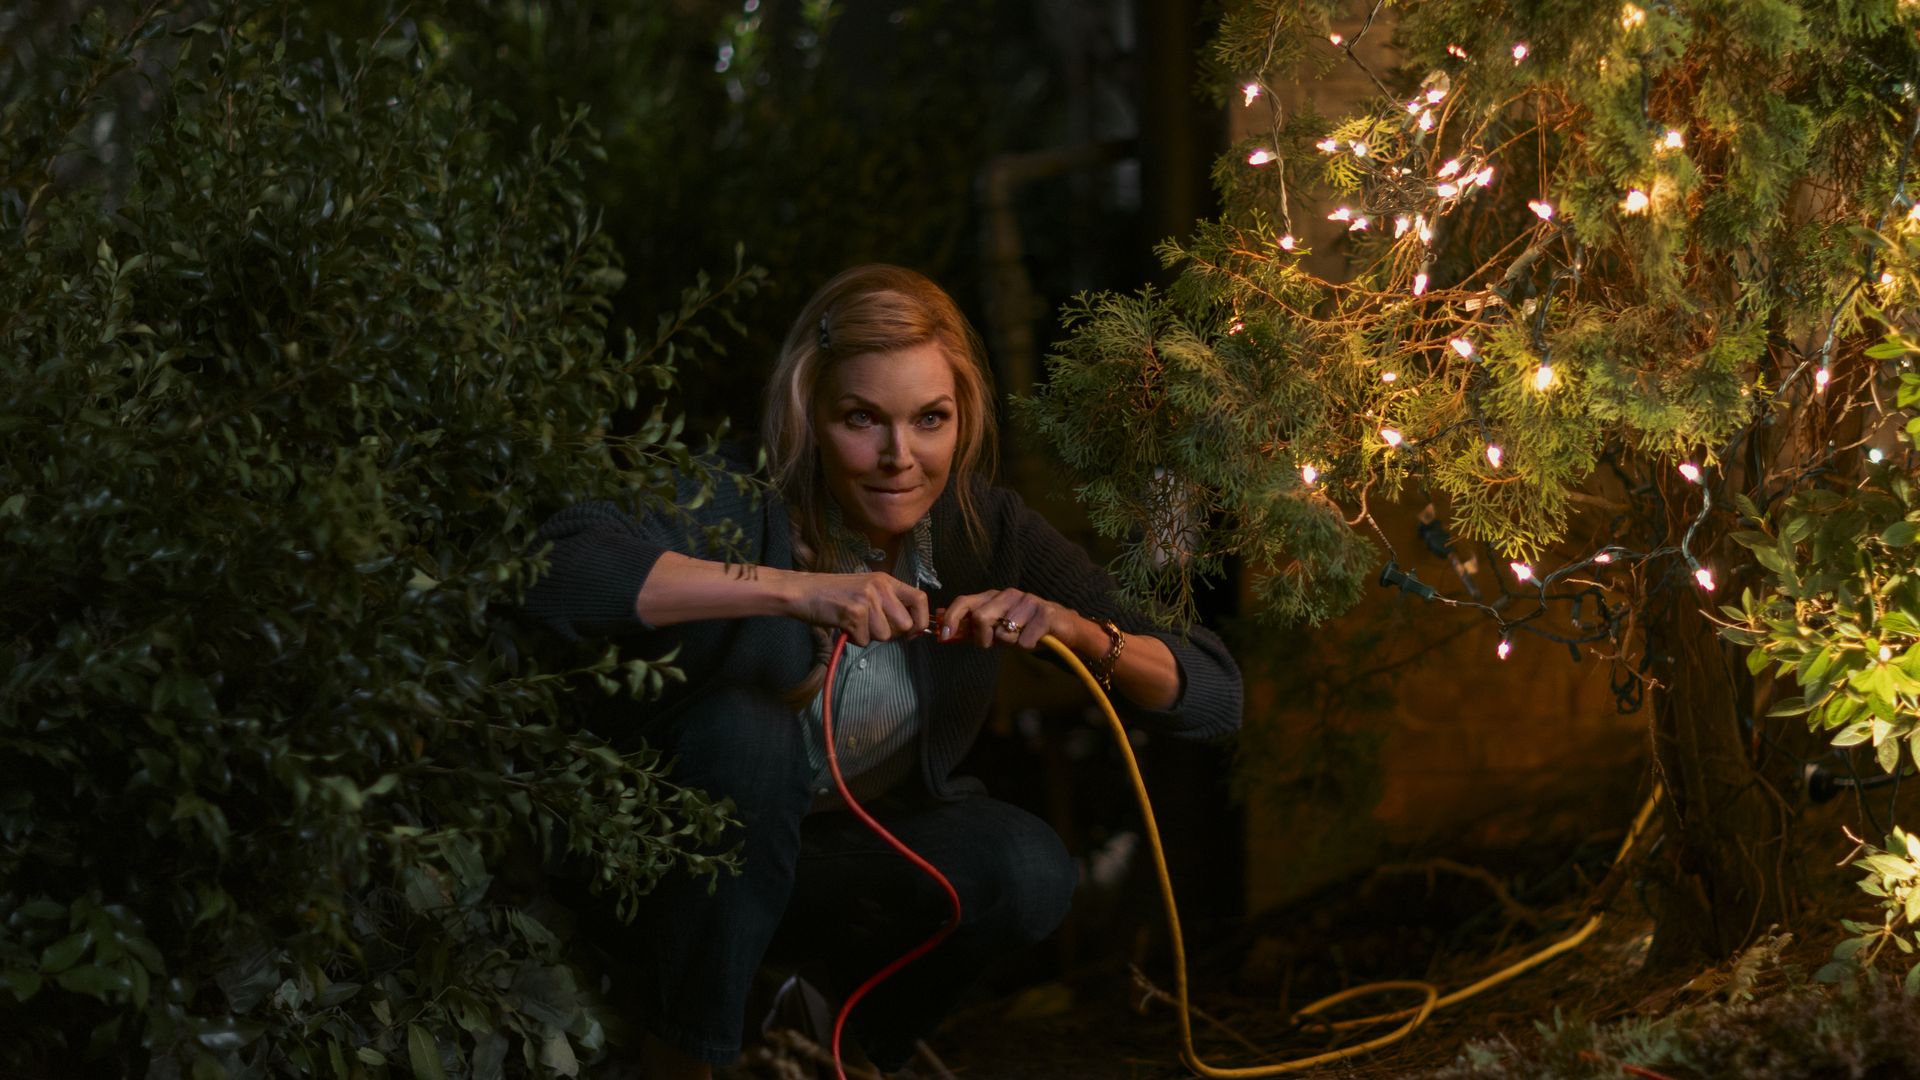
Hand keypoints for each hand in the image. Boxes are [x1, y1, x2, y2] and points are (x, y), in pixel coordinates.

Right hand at [786, 570, 930, 646]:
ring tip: (853, 622)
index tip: (912, 631)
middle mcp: (880, 587)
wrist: (804, 591)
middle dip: (891, 633)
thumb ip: (890, 604)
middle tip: (871, 627)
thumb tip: (913, 628)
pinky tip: (843, 625)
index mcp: (886, 580)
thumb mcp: (867, 590)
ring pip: (884, 635)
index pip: (921, 599)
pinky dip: (854, 639)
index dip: (921, 619)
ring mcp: (867, 599)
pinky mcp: (854, 613)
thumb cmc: (835, 594)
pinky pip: (864, 640)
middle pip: (904, 624)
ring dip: (869, 636)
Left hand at [937, 588, 1086, 652]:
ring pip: (1003, 632)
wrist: (1066, 630)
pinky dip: (1027, 646)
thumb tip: (942, 625)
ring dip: (1011, 644)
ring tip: (1022, 639)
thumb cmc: (1028, 631)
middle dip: (983, 638)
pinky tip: (1036, 640)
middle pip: (980, 617)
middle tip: (993, 644)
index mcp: (994, 597)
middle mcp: (1009, 595)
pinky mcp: (1045, 613)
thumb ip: (972, 628)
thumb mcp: (997, 631)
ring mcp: (1028, 601)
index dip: (951, 619)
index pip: (964, 601)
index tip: (943, 637)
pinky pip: (1024, 640)